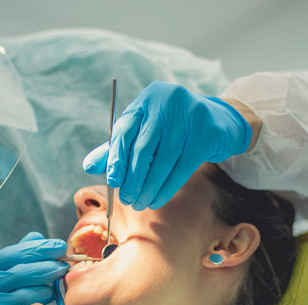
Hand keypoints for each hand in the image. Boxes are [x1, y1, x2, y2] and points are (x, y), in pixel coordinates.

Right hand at [0, 232, 68, 304]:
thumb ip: (10, 259)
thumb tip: (36, 237)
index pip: (11, 254)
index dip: (38, 249)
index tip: (59, 246)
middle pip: (21, 274)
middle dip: (47, 268)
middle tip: (63, 267)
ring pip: (26, 298)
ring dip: (43, 294)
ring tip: (48, 294)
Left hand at [83, 81, 252, 209]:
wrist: (219, 122)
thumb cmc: (173, 130)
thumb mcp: (144, 133)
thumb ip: (118, 148)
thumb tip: (89, 166)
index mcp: (147, 99)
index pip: (124, 130)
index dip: (116, 158)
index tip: (111, 182)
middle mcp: (167, 101)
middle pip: (144, 147)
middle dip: (133, 178)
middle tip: (127, 199)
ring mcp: (190, 114)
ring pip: (164, 159)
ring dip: (150, 186)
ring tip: (141, 203)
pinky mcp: (208, 131)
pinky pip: (183, 165)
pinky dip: (168, 186)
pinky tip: (158, 199)